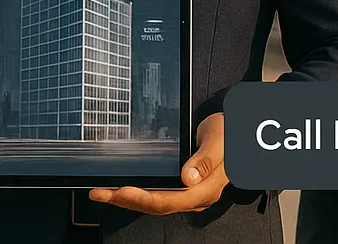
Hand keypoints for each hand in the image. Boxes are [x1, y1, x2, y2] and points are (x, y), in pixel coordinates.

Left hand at [88, 112, 225, 214]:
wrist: (236, 133)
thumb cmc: (228, 135)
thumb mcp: (217, 142)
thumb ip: (204, 161)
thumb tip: (187, 178)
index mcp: (205, 190)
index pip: (171, 200)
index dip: (145, 197)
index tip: (122, 191)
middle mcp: (195, 196)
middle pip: (158, 205)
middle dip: (127, 200)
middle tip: (100, 193)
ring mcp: (188, 193)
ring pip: (154, 202)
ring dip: (127, 199)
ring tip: (102, 192)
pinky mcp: (182, 187)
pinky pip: (157, 194)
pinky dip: (137, 193)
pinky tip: (121, 189)